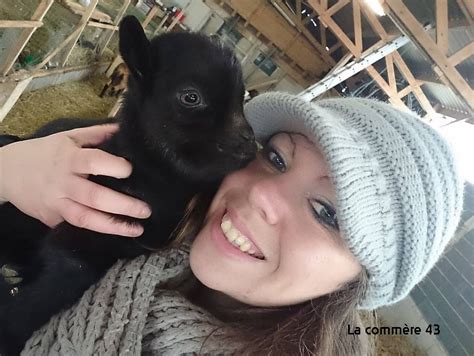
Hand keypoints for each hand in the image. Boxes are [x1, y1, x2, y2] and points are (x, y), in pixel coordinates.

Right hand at [0, 124, 150, 236]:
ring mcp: (56, 203)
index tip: (131, 171)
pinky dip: (98, 231)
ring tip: (137, 229)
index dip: (114, 166)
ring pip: (86, 219)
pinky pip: (77, 226)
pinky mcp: (52, 219)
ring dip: (114, 226)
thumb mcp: (67, 137)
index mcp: (69, 158)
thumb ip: (96, 134)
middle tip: (146, 210)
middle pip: (95, 197)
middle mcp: (64, 183)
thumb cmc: (44, 152)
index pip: (93, 162)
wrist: (6, 172)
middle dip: (123, 205)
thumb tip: (123, 128)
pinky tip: (117, 233)